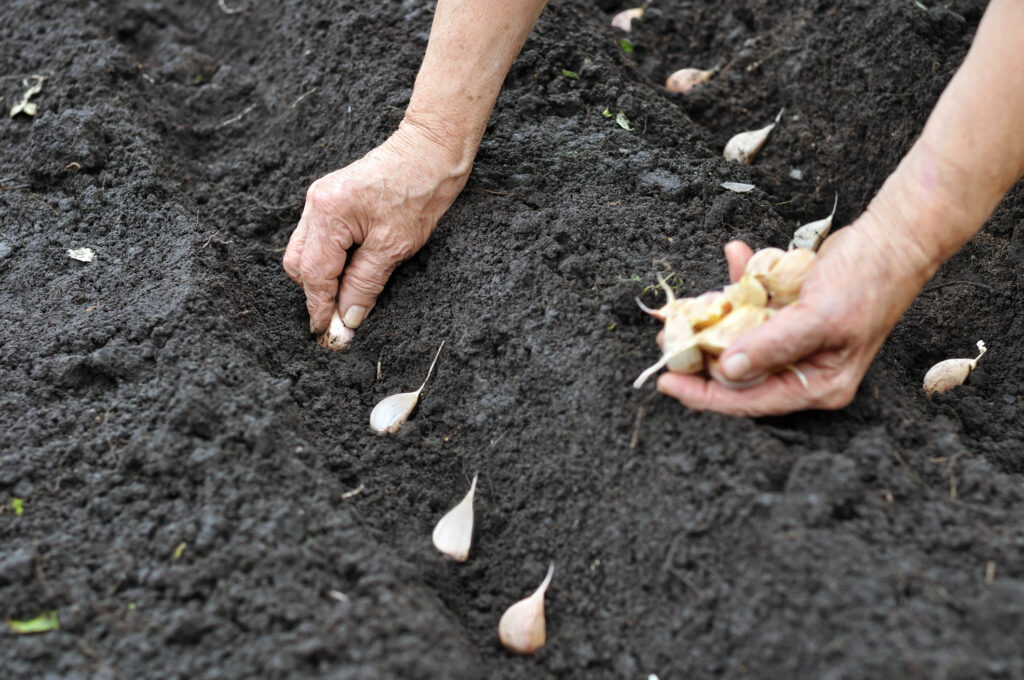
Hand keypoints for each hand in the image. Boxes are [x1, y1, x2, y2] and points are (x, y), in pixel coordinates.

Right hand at [283, 120, 470, 336]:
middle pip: (299, 264)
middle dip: (315, 293)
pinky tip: (352, 271)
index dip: (320, 308)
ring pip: (306, 252)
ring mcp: (321, 199)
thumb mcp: (394, 247)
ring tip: (349, 296)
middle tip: (340, 318)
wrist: (432, 151)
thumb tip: (347, 318)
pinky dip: (330, 260)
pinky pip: (319, 239)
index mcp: (328, 214)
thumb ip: (364, 284)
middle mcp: (316, 205)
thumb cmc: (419, 191)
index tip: (327, 334)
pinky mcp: (332, 199)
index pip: (314, 274)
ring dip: (323, 278)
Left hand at [655, 211, 933, 415]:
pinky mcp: (789, 313)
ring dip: (712, 319)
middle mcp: (804, 368)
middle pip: (738, 374)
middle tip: (667, 338)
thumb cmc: (868, 280)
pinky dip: (738, 284)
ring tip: (684, 308)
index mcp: (817, 385)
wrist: (895, 235)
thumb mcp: (819, 318)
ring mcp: (795, 341)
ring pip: (739, 339)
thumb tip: (727, 370)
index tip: (666, 381)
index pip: (749, 401)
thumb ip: (773, 346)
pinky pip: (752, 306)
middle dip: (699, 355)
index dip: (704, 394)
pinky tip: (734, 254)